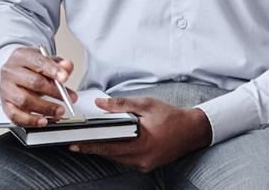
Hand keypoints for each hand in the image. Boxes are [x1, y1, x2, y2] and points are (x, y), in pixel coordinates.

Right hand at [0, 47, 76, 126]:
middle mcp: (10, 71)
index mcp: (21, 56)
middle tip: (67, 98)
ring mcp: (6, 88)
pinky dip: (31, 120)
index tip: (65, 78)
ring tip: (59, 111)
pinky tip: (43, 120)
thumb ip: (58, 64)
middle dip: (53, 92)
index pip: (38, 62)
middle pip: (33, 82)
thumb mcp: (45, 60)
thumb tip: (67, 67)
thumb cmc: (29, 67)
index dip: (53, 70)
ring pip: (24, 100)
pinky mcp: (5, 104)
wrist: (13, 73)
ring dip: (45, 108)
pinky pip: (15, 115)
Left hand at [67, 97, 211, 172]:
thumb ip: (121, 105)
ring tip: (88, 142)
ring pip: (117, 159)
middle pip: (111, 155)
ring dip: (105, 150)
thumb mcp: (146, 104)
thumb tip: (99, 104)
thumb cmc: (171, 116)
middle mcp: (143, 158)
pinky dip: (117, 152)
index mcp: (142, 143)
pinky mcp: (147, 166)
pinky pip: (126, 160)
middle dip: (93, 148)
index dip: (91, 145)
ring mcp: (145, 164)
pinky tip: (109, 144)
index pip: (110, 146)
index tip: (76, 144)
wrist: (193, 130)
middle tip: (75, 143)